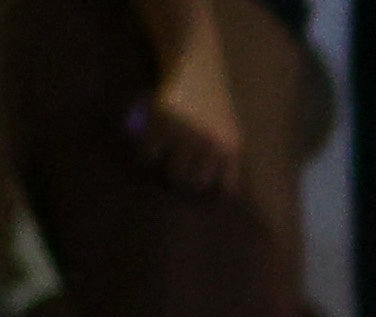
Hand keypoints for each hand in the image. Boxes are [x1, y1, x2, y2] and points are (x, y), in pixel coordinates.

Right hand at [132, 34, 244, 194]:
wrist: (195, 62)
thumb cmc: (213, 98)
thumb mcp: (228, 126)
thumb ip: (224, 156)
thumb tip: (218, 194)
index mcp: (230, 147)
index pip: (224, 187)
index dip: (211, 193)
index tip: (200, 196)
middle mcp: (210, 142)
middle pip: (194, 183)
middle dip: (183, 181)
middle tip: (174, 174)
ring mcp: (186, 132)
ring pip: (172, 172)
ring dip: (164, 171)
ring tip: (161, 163)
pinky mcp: (162, 120)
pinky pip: (150, 153)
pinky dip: (145, 155)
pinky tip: (145, 149)